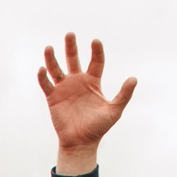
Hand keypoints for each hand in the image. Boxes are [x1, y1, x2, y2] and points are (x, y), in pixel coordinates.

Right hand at [37, 33, 135, 169]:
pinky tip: (42, 69)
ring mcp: (64, 89)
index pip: (96, 62)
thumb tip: (134, 78)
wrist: (81, 142)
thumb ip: (124, 95)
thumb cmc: (98, 128)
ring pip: (56, 69)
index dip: (96, 51)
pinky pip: (46, 84)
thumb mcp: (114, 110)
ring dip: (52, 58)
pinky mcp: (53, 98)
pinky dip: (43, 77)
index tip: (95, 41)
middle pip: (73, 59)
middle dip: (71, 47)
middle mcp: (78, 82)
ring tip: (49, 48)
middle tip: (70, 34)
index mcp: (93, 82)